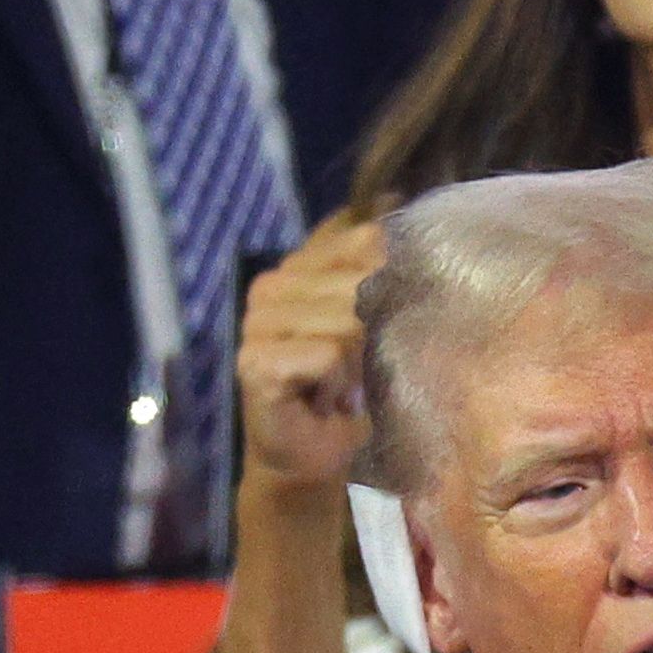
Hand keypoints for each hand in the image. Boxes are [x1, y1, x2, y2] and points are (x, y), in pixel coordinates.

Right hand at [238, 213, 385, 494]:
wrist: (308, 456)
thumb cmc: (345, 388)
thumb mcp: (367, 320)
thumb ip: (371, 265)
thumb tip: (396, 196)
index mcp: (296, 267)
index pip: (357, 238)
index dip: (386, 271)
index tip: (391, 311)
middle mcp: (270, 286)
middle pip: (355, 281)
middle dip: (375, 326)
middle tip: (362, 363)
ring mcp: (257, 324)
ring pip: (344, 319)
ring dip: (357, 358)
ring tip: (344, 382)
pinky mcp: (255, 363)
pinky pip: (325, 353)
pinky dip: (337, 379)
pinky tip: (325, 396)